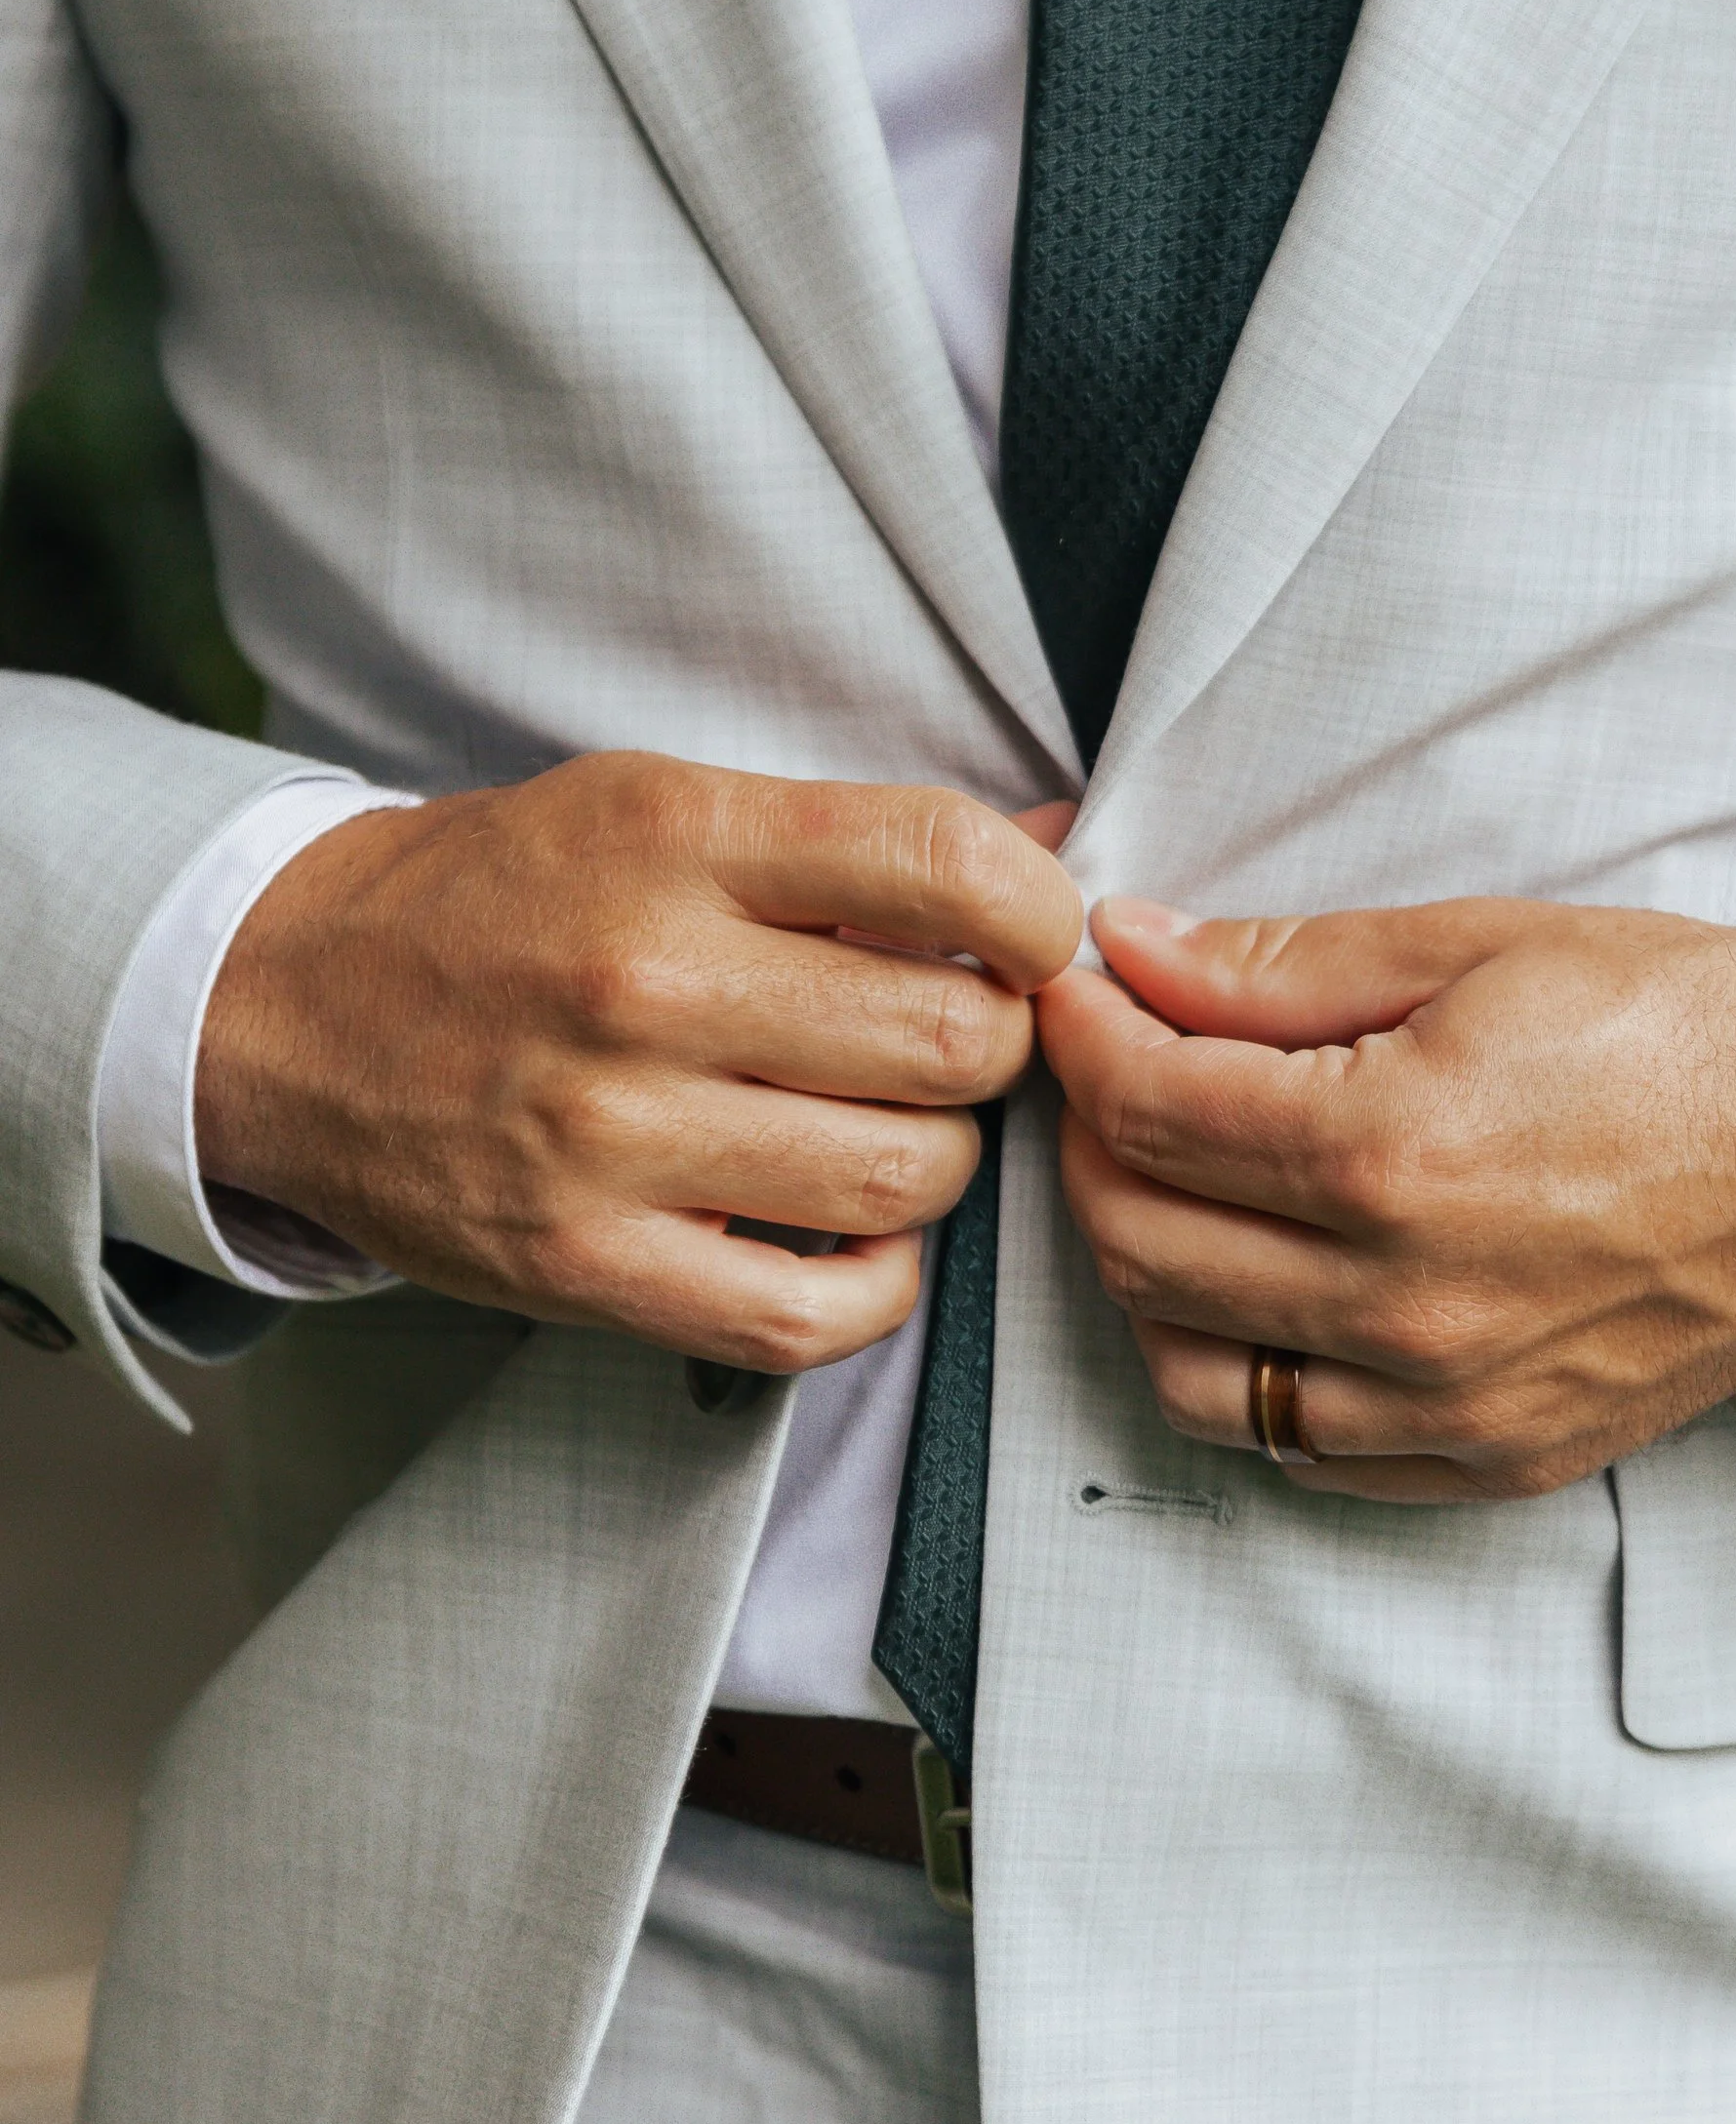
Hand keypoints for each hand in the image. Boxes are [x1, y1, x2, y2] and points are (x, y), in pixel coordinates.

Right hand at [195, 755, 1082, 1373]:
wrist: (289, 1006)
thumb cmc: (503, 899)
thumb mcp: (660, 808)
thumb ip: (854, 839)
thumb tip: (1058, 853)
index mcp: (679, 840)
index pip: (947, 864)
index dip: (1038, 915)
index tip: (1026, 940)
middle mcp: (647, 982)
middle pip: (955, 1042)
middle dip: (995, 1047)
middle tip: (951, 1041)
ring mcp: (609, 1134)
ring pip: (902, 1176)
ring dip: (937, 1162)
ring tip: (888, 1126)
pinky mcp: (580, 1261)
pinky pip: (810, 1316)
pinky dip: (876, 1289)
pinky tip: (856, 1240)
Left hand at [1036, 898, 1735, 1500]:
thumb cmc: (1694, 1027)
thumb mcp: (1485, 945)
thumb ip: (1287, 967)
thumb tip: (1137, 952)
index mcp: (1392, 1153)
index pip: (1146, 1107)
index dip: (1085, 1033)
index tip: (1080, 986)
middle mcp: (1405, 1300)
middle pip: (1137, 1240)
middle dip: (1091, 1140)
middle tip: (1118, 1067)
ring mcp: (1446, 1400)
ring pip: (1185, 1365)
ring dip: (1144, 1264)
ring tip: (1176, 1176)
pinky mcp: (1490, 1458)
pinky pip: (1291, 1444)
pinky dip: (1237, 1364)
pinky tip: (1260, 1280)